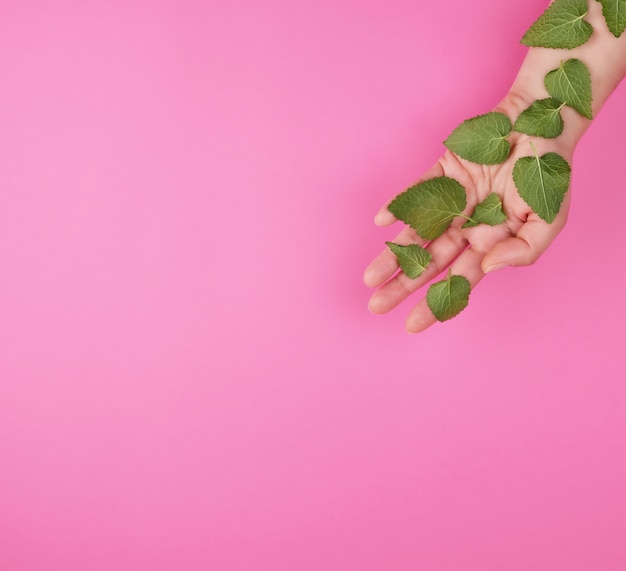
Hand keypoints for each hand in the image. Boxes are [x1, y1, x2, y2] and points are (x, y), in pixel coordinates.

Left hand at [363, 93, 573, 332]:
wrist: (544, 124)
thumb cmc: (548, 176)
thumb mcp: (549, 221)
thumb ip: (524, 251)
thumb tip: (488, 266)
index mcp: (488, 244)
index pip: (457, 281)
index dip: (436, 303)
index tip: (412, 325)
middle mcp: (465, 227)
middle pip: (429, 263)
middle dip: (403, 285)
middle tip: (376, 306)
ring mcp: (451, 201)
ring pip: (417, 233)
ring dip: (393, 254)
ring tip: (370, 277)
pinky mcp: (443, 173)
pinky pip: (418, 191)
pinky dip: (400, 205)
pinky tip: (382, 221)